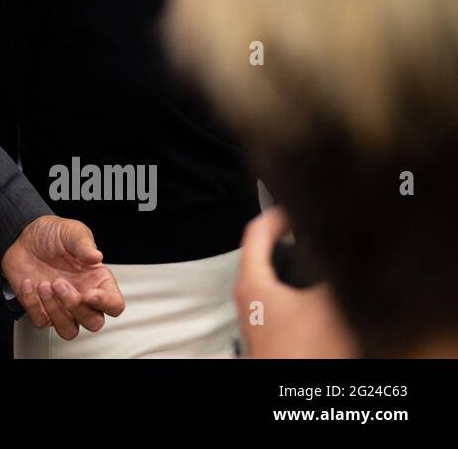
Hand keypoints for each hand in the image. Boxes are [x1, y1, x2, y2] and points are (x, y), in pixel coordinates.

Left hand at [1, 215, 124, 339]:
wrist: (23, 236)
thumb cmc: (52, 235)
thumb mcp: (71, 231)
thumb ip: (84, 244)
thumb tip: (96, 255)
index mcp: (97, 281)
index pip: (115, 305)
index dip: (107, 304)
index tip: (90, 294)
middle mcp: (83, 297)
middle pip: (93, 323)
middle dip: (76, 307)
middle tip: (59, 283)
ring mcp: (62, 307)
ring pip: (69, 331)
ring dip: (56, 312)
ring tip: (43, 285)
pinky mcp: (41, 310)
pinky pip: (40, 321)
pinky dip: (33, 305)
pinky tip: (29, 283)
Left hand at [234, 208, 354, 357]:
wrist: (296, 390)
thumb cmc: (302, 352)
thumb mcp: (327, 304)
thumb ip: (334, 271)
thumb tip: (345, 249)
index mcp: (252, 282)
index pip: (255, 231)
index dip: (276, 213)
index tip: (294, 204)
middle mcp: (248, 297)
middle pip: (262, 252)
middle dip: (287, 236)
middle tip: (309, 226)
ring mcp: (257, 315)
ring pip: (272, 275)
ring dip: (293, 263)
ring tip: (318, 255)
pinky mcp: (270, 330)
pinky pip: (280, 296)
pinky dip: (296, 286)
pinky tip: (318, 291)